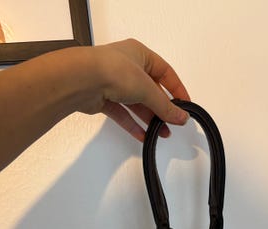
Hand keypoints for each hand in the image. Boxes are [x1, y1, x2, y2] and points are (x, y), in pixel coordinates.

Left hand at [70, 39, 190, 140]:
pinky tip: (143, 136)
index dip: (176, 89)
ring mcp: (114, 83)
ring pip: (136, 104)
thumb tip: (181, 117)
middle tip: (173, 123)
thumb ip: (165, 106)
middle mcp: (127, 67)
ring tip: (162, 134)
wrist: (82, 80)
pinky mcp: (103, 99)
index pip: (164, 71)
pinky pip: (122, 114)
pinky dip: (133, 125)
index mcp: (139, 54)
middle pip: (150, 90)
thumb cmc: (114, 71)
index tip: (185, 105)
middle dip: (162, 108)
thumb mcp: (147, 88)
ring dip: (149, 119)